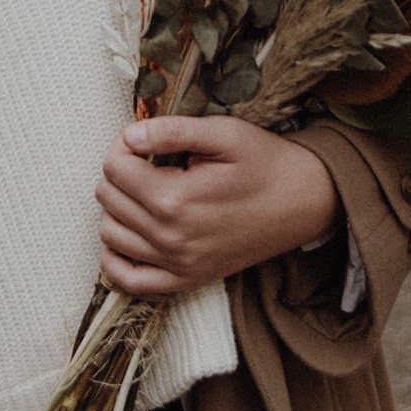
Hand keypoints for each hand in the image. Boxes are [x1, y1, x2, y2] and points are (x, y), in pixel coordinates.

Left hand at [96, 114, 340, 298]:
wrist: (303, 203)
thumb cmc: (265, 163)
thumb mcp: (223, 133)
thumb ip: (172, 131)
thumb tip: (130, 136)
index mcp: (176, 199)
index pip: (115, 167)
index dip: (123, 144)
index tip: (143, 139)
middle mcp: (170, 238)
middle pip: (108, 199)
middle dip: (120, 171)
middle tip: (146, 159)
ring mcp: (177, 264)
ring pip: (110, 234)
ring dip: (117, 207)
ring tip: (144, 189)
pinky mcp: (186, 279)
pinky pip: (128, 280)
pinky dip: (116, 257)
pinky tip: (130, 232)